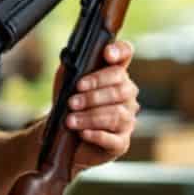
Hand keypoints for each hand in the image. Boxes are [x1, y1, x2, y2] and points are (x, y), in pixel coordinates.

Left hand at [60, 40, 138, 170]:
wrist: (66, 138)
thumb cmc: (70, 106)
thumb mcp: (65, 84)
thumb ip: (70, 70)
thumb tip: (70, 62)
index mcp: (115, 75)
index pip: (125, 54)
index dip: (120, 52)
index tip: (107, 54)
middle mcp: (127, 95)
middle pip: (120, 90)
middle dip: (93, 96)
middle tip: (72, 102)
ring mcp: (127, 119)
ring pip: (116, 115)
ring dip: (90, 117)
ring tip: (70, 120)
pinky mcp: (121, 142)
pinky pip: (113, 138)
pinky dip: (97, 135)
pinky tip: (83, 133)